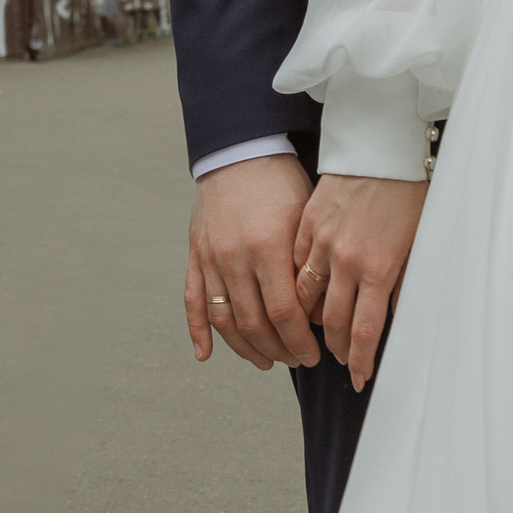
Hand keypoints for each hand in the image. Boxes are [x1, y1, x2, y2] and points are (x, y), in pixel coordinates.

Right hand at [185, 153, 322, 369]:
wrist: (241, 151)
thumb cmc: (281, 182)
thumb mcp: (306, 219)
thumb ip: (308, 265)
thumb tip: (319, 313)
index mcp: (267, 246)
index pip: (283, 312)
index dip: (299, 341)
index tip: (314, 354)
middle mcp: (235, 256)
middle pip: (254, 323)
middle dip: (279, 350)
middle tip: (297, 360)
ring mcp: (211, 257)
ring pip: (225, 320)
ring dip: (246, 348)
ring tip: (267, 361)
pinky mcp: (196, 254)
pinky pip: (193, 301)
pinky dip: (198, 331)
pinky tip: (206, 355)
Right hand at [293, 173, 428, 391]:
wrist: (381, 144)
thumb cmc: (408, 192)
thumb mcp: (417, 242)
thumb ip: (403, 285)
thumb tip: (393, 320)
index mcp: (379, 268)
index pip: (365, 331)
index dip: (360, 361)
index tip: (358, 379)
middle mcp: (346, 260)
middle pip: (331, 322)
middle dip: (332, 349)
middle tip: (334, 361)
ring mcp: (320, 241)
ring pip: (302, 297)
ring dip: (304, 323)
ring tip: (307, 338)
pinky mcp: (303, 224)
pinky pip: (290, 266)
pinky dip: (292, 285)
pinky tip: (291, 300)